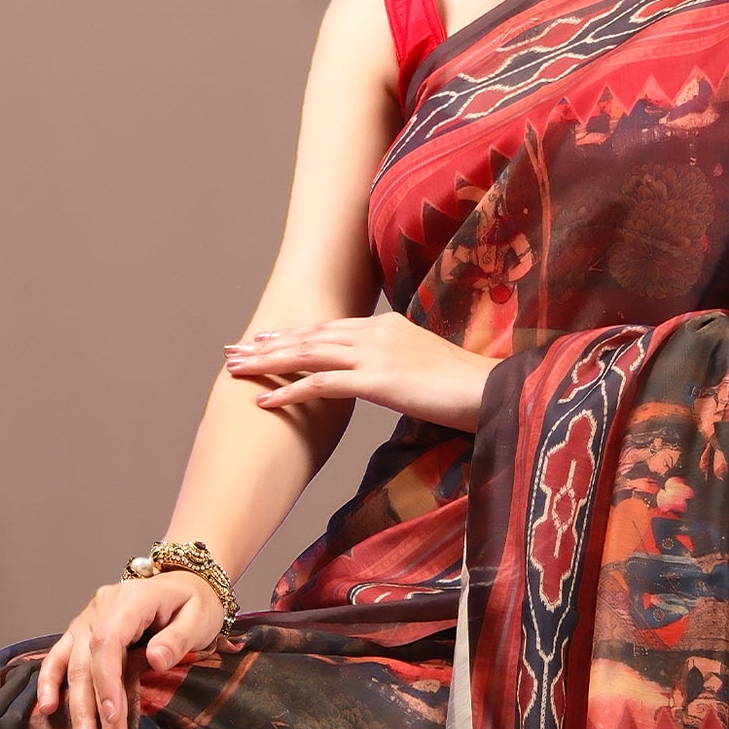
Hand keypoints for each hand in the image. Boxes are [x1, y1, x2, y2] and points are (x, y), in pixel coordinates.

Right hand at [32, 571, 225, 728]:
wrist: (185, 585)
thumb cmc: (195, 603)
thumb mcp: (199, 616)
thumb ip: (179, 637)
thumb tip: (156, 660)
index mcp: (131, 599)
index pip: (108, 642)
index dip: (107, 682)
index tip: (114, 717)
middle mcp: (101, 607)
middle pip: (86, 661)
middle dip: (91, 709)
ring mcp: (87, 619)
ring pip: (71, 665)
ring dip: (74, 707)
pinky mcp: (81, 632)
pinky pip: (59, 656)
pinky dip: (50, 682)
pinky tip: (46, 709)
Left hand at [224, 309, 498, 431]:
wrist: (494, 391)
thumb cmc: (467, 388)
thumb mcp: (426, 368)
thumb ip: (399, 366)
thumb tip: (386, 380)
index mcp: (387, 326)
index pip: (329, 328)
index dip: (293, 334)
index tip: (265, 339)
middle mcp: (376, 333)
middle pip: (310, 336)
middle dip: (269, 343)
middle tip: (235, 350)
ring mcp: (376, 354)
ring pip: (308, 354)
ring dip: (268, 363)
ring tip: (236, 370)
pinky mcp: (378, 380)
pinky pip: (322, 384)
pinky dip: (289, 392)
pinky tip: (263, 402)